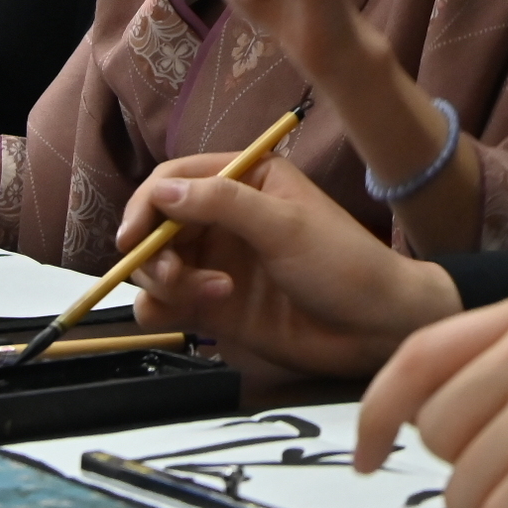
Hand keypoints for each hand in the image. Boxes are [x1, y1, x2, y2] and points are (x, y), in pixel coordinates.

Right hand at [117, 154, 459, 377]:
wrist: (374, 328)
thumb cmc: (344, 264)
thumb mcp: (285, 225)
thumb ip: (222, 203)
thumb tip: (161, 192)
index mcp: (246, 179)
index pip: (174, 179)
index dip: (146, 205)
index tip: (133, 236)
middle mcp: (224, 218)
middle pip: (156, 226)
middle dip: (153, 251)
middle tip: (173, 274)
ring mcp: (217, 262)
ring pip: (155, 266)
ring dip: (164, 281)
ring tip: (210, 293)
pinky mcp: (213, 305)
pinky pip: (165, 304)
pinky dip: (169, 308)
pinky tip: (210, 308)